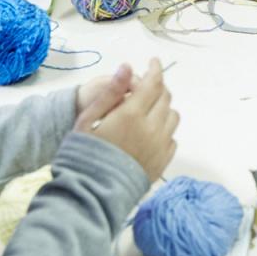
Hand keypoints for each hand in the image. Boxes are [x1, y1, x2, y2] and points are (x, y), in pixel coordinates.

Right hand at [74, 59, 177, 181]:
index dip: (156, 69)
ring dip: (163, 108)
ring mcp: (160, 146)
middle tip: (146, 87)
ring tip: (148, 110)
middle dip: (158, 87)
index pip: (153, 83)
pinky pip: (172, 138)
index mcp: (132, 115)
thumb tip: (128, 67)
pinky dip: (164, 129)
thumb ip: (111, 92)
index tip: (154, 61)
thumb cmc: (83, 153)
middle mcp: (152, 128)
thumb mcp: (88, 119)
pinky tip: (149, 132)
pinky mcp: (163, 162)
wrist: (91, 193)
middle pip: (165, 98)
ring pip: (172, 116)